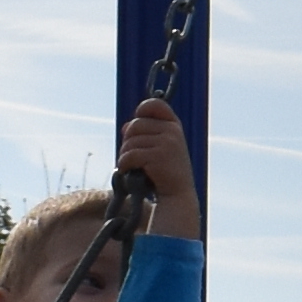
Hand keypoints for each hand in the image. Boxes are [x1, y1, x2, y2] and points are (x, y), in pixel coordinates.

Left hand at [115, 96, 200, 239]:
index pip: (154, 105)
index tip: (136, 127)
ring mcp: (167, 142)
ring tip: (134, 168)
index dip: (141, 111)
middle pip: (135, 125)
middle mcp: (172, 131)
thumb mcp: (159, 149)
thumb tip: (125, 127)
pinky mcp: (158, 156)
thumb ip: (144, 135)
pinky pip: (129, 155)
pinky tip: (130, 173)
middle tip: (133, 157)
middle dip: (128, 141)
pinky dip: (124, 166)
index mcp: (173, 126)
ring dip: (125, 156)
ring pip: (130, 141)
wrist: (177, 196)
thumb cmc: (165, 173)